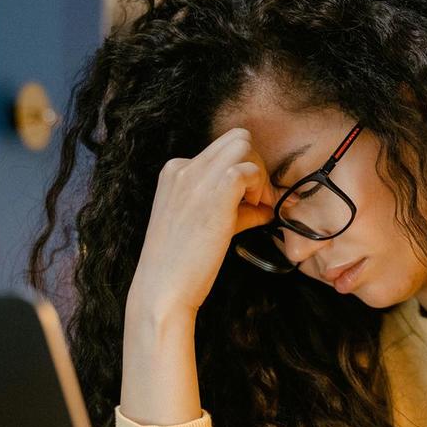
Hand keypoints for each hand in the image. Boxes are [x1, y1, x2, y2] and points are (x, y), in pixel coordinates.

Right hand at [129, 128, 277, 317]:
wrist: (163, 288)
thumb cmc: (180, 265)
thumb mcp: (200, 225)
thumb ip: (230, 208)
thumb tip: (263, 206)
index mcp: (174, 172)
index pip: (220, 150)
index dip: (241, 173)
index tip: (247, 203)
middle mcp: (183, 167)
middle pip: (236, 138)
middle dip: (255, 164)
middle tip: (257, 201)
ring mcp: (197, 176)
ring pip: (244, 145)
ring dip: (259, 173)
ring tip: (256, 207)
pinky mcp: (215, 192)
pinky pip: (249, 170)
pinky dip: (260, 189)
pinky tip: (255, 214)